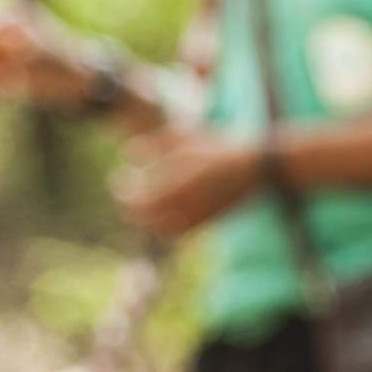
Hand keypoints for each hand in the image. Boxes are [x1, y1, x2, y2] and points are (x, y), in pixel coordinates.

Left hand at [115, 126, 268, 239]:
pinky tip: (164, 212)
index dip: (120, 190)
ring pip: (157, 228)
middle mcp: (179, 206)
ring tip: (143, 203)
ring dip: (145, 218)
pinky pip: (175, 233)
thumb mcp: (183, 137)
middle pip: (141, 216)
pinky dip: (163, 226)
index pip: (132, 197)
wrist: (253, 168)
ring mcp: (191, 218)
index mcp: (170, 184)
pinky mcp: (203, 224)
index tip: (118, 178)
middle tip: (125, 193)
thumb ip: (153, 145)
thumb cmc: (217, 148)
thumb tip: (128, 154)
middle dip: (129, 206)